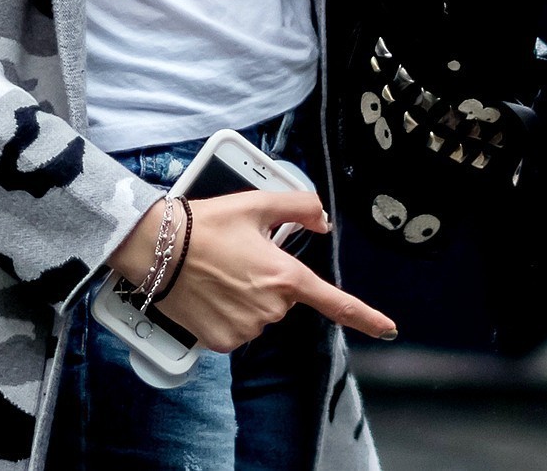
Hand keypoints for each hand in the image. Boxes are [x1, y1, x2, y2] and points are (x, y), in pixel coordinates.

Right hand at [108, 190, 396, 351]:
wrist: (157, 249)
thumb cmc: (206, 223)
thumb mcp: (256, 203)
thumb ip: (300, 207)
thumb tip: (323, 221)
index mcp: (284, 277)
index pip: (335, 302)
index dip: (366, 316)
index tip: (389, 327)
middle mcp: (270, 308)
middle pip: (285, 297)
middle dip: (269, 279)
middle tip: (239, 256)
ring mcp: (246, 329)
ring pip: (261, 314)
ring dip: (248, 296)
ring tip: (220, 271)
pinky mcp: (222, 342)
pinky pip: (238, 329)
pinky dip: (229, 313)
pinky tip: (211, 292)